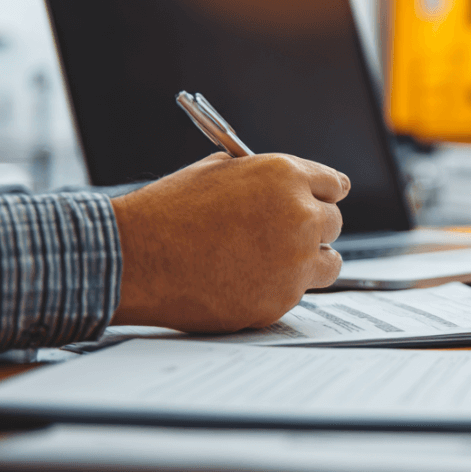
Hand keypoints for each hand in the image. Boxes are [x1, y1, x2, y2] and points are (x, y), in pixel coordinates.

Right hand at [110, 153, 349, 332]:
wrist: (135, 259)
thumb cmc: (167, 213)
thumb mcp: (216, 172)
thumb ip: (262, 178)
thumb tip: (285, 187)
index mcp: (285, 176)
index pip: (335, 185)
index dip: (323, 195)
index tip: (321, 203)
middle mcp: (300, 216)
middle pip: (334, 224)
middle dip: (312, 228)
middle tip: (283, 235)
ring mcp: (294, 262)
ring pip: (328, 263)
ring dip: (309, 262)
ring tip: (273, 261)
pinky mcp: (281, 300)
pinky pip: (297, 293)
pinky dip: (278, 289)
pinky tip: (244, 281)